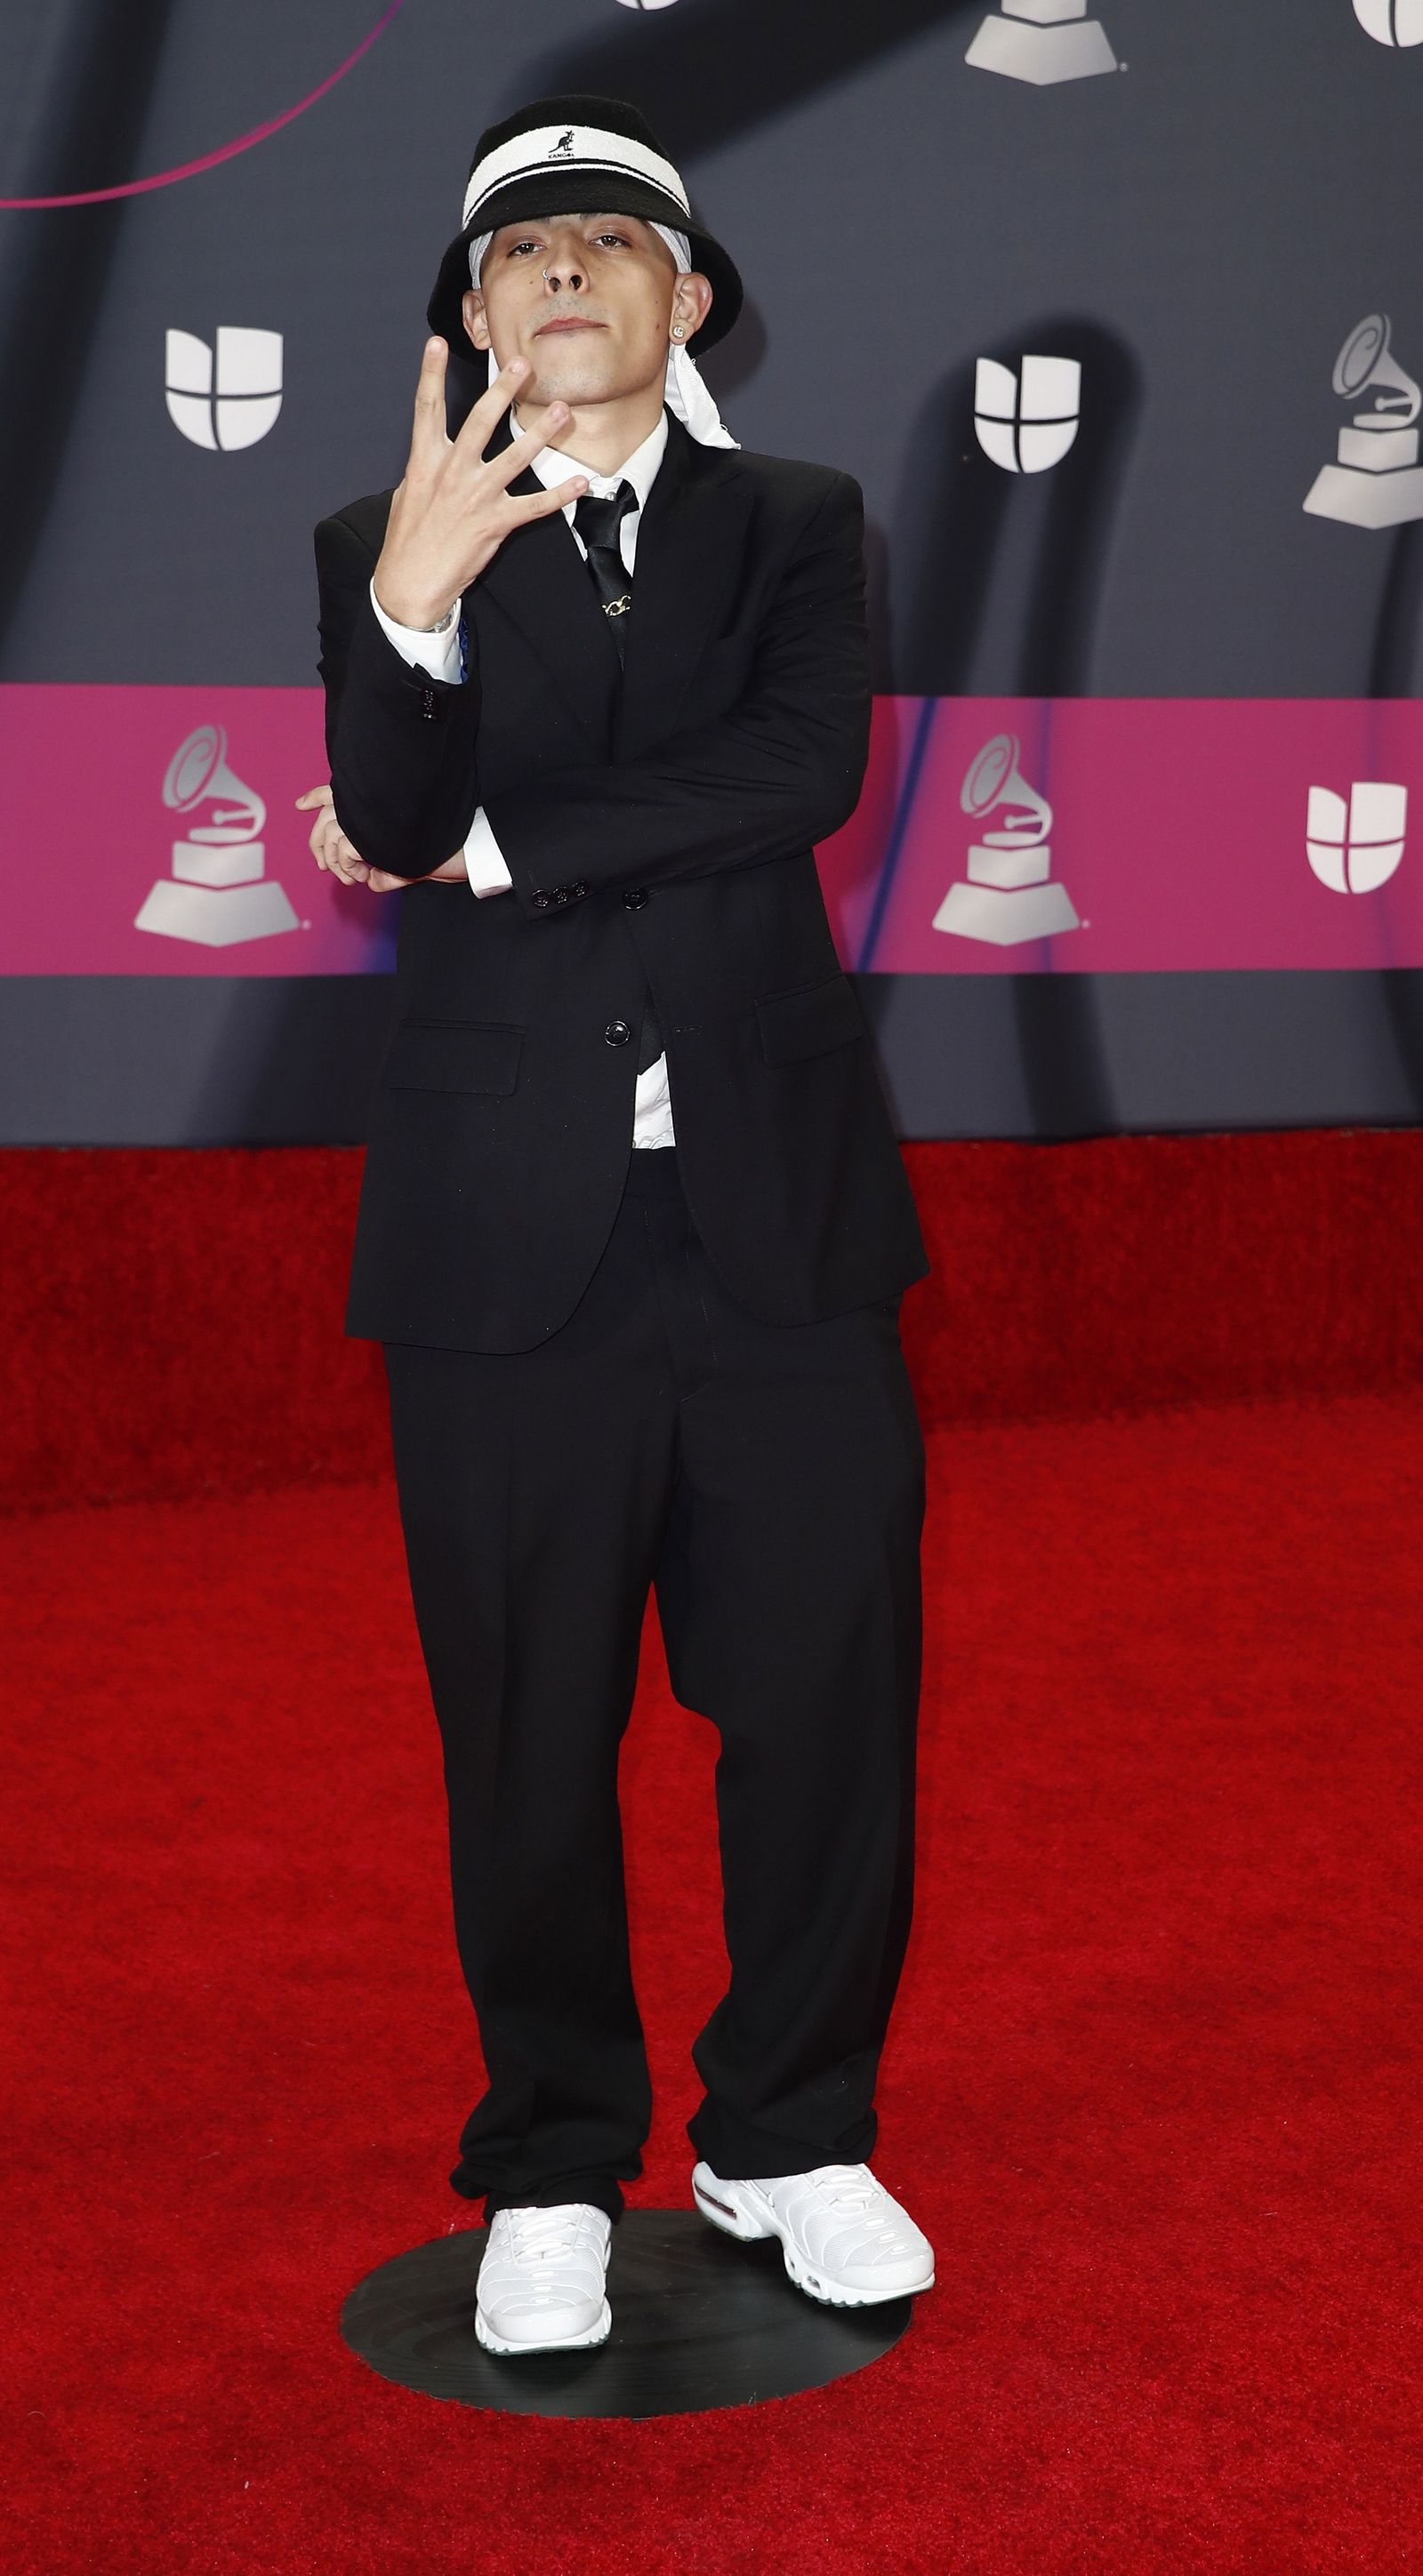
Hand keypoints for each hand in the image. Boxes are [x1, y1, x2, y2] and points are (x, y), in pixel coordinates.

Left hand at [296, 784, 465, 891]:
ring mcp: (369, 813)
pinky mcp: (370, 829)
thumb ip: (387, 868)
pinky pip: (343, 850)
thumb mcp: (409, 860)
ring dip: (335, 861)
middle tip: (321, 865)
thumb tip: (372, 881)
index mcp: (378, 798)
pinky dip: (347, 867)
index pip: (339, 791)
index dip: (317, 796)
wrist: (466, 848)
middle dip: (318, 843)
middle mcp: (370, 800)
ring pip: (331, 835)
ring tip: (350, 877)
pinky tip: (363, 876)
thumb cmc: (444, 850)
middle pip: (326, 816)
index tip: (300, 805)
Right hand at [372, 339, 588, 629]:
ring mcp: (476, 497)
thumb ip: (427, 467)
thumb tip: (437, 451)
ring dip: (541, 432)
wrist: (410, 582)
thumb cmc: (408, 538)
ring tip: (562, 409)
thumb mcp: (408, 494)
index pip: (427, 408)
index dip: (430, 373)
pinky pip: (534, 506)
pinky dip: (559, 495)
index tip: (437, 342)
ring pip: (515, 457)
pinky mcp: (494, 524)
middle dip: (502, 390)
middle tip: (522, 364)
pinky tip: (581, 483)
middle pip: (480, 421)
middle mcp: (452, 472)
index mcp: (425, 461)